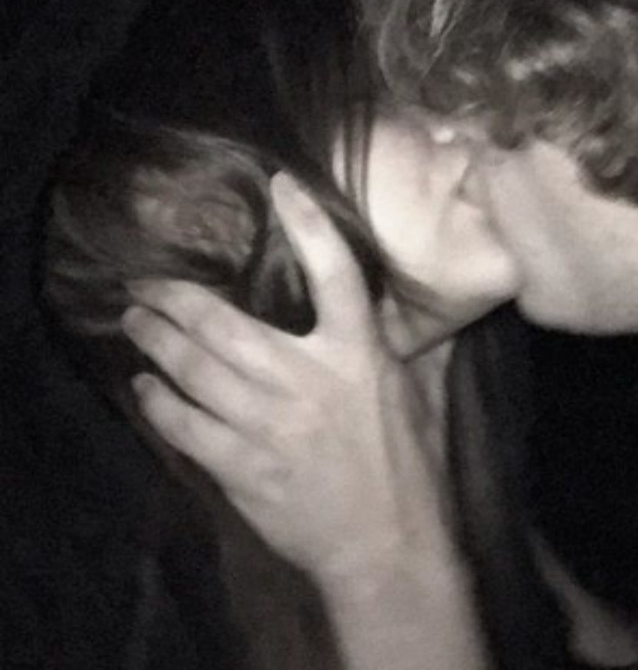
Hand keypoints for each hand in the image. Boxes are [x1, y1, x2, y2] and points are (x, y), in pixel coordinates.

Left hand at [123, 172, 453, 581]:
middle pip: (226, 325)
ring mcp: (269, 425)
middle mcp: (308, 381)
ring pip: (195, 370)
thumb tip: (398, 296)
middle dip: (176, 298)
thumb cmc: (407, 462)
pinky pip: (186, 426)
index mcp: (359, 355)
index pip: (335, 273)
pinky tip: (145, 387)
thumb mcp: (415, 390)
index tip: (280, 184)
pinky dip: (159, 404)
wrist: (387, 543)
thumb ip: (394, 342)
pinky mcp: (242, 467)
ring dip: (156, 341)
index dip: (307, 223)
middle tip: (145, 281)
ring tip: (133, 321)